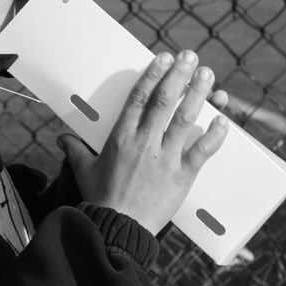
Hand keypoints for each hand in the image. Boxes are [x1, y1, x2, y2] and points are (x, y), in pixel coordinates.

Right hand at [58, 50, 228, 234]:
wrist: (117, 228)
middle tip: (190, 56)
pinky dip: (215, 135)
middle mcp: (144, 142)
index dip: (152, 75)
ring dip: (198, 94)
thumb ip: (76, 150)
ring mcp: (165, 158)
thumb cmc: (101, 198)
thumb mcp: (85, 170)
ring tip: (208, 75)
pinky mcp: (182, 176)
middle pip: (164, 101)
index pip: (138, 98)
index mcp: (121, 137)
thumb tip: (61, 138)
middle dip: (178, 75)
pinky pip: (202, 151)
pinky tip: (224, 120)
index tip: (163, 58)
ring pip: (185, 119)